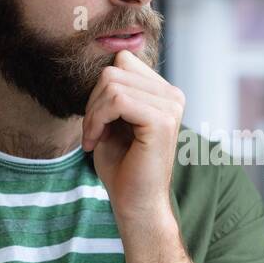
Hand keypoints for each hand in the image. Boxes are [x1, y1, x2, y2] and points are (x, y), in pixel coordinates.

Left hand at [82, 50, 184, 226]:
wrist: (135, 204)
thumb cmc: (122, 167)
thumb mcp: (113, 119)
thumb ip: (114, 89)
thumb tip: (107, 59)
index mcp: (164, 93)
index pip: (123, 61)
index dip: (100, 88)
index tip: (95, 121)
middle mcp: (173, 95)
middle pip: (114, 70)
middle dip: (92, 102)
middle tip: (91, 133)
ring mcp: (171, 106)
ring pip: (112, 83)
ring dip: (92, 113)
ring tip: (93, 138)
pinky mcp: (162, 120)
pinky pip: (117, 100)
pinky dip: (97, 120)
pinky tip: (96, 142)